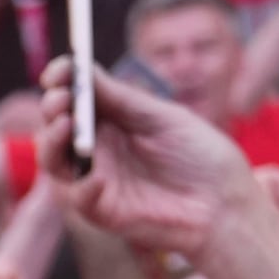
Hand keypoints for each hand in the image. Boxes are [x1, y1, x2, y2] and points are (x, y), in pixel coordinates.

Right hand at [41, 65, 258, 256]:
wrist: (226, 206)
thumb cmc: (202, 157)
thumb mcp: (163, 118)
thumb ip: (121, 98)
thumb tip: (83, 69)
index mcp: (113, 119)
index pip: (76, 96)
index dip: (63, 81)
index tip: (61, 71)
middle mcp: (98, 147)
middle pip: (57, 125)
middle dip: (53, 108)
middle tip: (61, 99)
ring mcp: (96, 178)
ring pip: (53, 161)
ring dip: (51, 142)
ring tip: (67, 126)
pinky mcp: (102, 210)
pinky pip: (77, 197)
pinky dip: (81, 186)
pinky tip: (97, 178)